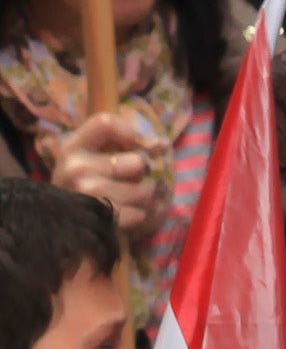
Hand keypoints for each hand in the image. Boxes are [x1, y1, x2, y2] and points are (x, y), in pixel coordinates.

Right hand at [49, 109, 155, 241]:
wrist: (60, 225)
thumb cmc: (84, 185)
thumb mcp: (93, 158)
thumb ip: (123, 144)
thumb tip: (162, 145)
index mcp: (73, 147)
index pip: (105, 123)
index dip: (131, 132)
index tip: (138, 145)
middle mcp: (75, 168)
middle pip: (136, 161)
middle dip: (143, 172)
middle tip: (136, 178)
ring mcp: (85, 194)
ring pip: (141, 191)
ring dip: (145, 196)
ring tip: (134, 197)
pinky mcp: (96, 219)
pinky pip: (137, 214)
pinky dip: (139, 215)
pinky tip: (130, 213)